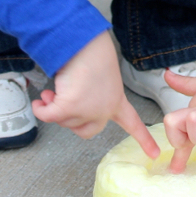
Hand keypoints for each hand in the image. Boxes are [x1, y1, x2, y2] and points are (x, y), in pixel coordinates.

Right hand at [32, 31, 159, 158]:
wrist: (85, 43)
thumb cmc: (92, 54)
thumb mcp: (101, 80)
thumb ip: (90, 98)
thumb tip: (63, 107)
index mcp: (116, 100)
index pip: (133, 123)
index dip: (143, 139)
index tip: (154, 153)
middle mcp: (104, 109)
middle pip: (86, 131)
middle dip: (71, 119)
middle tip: (64, 101)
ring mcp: (88, 110)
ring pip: (64, 121)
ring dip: (54, 107)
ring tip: (57, 89)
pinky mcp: (70, 107)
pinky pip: (48, 116)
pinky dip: (41, 109)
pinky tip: (41, 101)